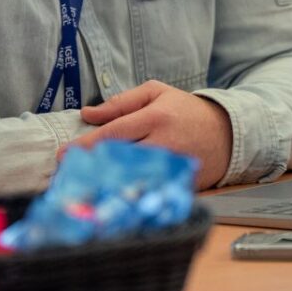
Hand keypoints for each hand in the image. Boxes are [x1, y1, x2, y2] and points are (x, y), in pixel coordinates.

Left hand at [68, 81, 231, 189]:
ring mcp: (172, 166)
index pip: (114, 132)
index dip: (86, 145)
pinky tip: (112, 197)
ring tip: (84, 186)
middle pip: (119, 157)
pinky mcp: (179, 183)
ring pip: (132, 177)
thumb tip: (88, 114)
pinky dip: (130, 194)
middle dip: (91, 166)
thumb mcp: (157, 93)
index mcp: (156, 117)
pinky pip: (149, 190)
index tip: (63, 155)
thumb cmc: (187, 111)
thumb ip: (121, 102)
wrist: (228, 133)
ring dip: (106, 183)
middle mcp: (164, 142)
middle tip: (67, 174)